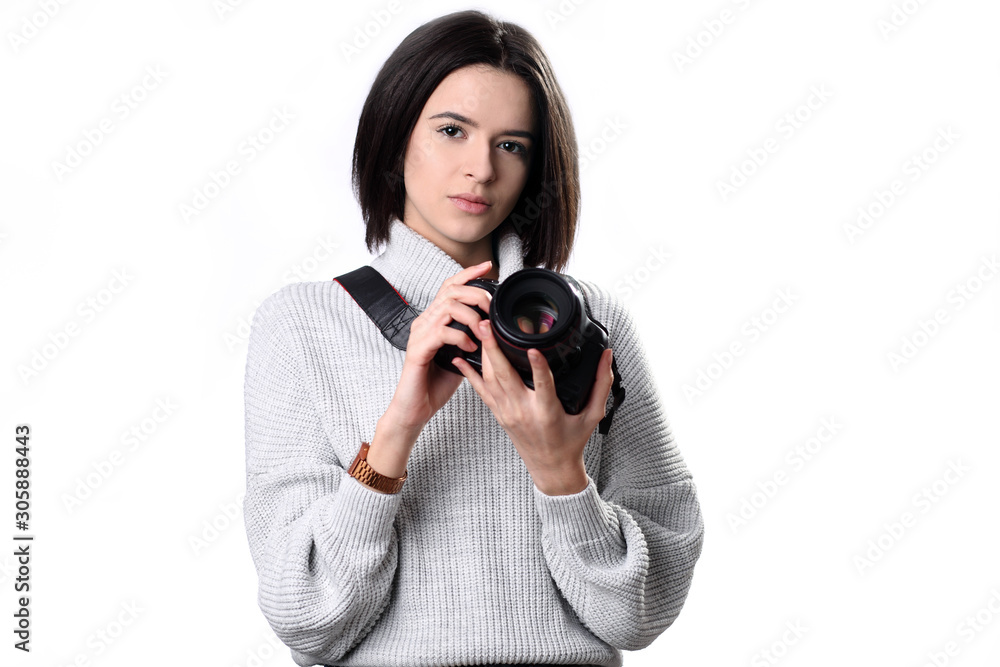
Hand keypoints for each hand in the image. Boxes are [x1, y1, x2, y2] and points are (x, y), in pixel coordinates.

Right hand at [386, 260, 495, 430]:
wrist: (416, 408)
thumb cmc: (436, 383)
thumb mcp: (461, 356)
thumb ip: (472, 338)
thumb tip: (493, 329)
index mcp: (434, 320)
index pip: (449, 287)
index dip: (468, 273)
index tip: (487, 266)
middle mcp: (424, 322)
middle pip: (451, 291)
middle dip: (476, 295)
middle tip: (491, 309)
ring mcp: (420, 334)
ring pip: (448, 307)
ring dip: (472, 317)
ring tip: (483, 332)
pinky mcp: (418, 349)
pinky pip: (442, 331)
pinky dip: (460, 337)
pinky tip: (469, 347)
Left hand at [452, 318, 615, 493]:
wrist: (550, 468)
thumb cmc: (571, 442)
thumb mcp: (593, 415)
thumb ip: (601, 384)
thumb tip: (607, 355)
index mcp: (548, 411)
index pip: (543, 385)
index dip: (538, 366)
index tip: (532, 348)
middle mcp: (524, 411)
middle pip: (505, 376)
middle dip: (494, 349)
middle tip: (488, 325)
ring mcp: (508, 412)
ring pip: (490, 379)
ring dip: (483, 354)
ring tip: (479, 329)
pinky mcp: (499, 413)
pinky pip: (480, 390)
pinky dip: (469, 374)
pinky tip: (459, 358)